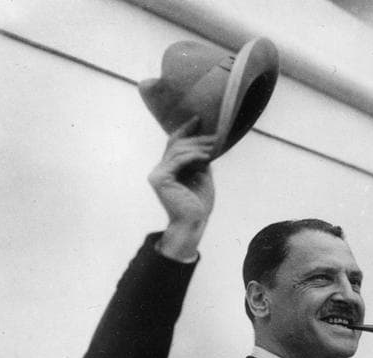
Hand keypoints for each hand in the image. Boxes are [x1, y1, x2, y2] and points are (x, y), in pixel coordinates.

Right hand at [148, 117, 215, 259]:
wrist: (193, 223)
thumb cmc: (198, 205)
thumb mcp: (202, 177)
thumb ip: (200, 161)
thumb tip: (206, 145)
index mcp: (167, 169)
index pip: (174, 144)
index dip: (185, 129)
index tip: (199, 118)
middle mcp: (159, 170)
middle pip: (177, 144)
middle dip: (197, 138)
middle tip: (215, 135)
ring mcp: (157, 174)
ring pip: (178, 150)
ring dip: (198, 146)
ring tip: (215, 145)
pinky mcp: (160, 179)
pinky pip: (178, 160)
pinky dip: (194, 156)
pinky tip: (207, 156)